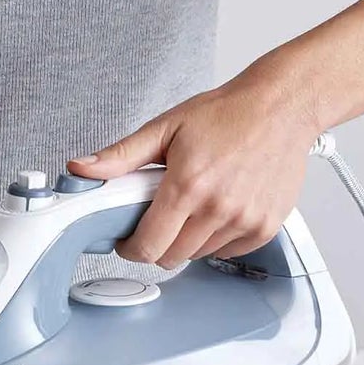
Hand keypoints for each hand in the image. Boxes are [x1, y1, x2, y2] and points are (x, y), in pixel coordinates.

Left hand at [69, 62, 323, 266]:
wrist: (282, 107)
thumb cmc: (228, 113)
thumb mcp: (166, 127)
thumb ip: (121, 156)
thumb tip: (81, 168)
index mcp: (187, 185)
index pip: (148, 246)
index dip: (131, 248)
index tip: (128, 240)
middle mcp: (217, 208)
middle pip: (172, 257)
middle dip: (158, 244)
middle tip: (160, 219)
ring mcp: (244, 220)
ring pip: (199, 255)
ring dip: (188, 241)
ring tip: (193, 207)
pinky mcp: (265, 227)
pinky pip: (229, 251)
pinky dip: (218, 239)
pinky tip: (219, 210)